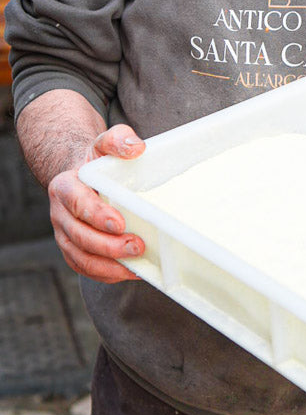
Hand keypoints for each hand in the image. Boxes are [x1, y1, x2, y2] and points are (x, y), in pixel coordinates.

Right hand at [49, 125, 146, 282]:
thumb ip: (119, 140)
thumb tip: (137, 148)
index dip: (97, 216)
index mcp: (64, 187)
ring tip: (136, 264)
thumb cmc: (98, 162)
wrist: (84, 177)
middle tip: (137, 246)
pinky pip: (86, 269)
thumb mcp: (106, 143)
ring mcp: (65, 235)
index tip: (120, 224)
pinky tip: (131, 271)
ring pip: (81, 258)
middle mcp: (60, 214)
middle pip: (80, 236)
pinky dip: (107, 274)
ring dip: (108, 265)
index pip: (77, 204)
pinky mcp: (74, 250)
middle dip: (108, 246)